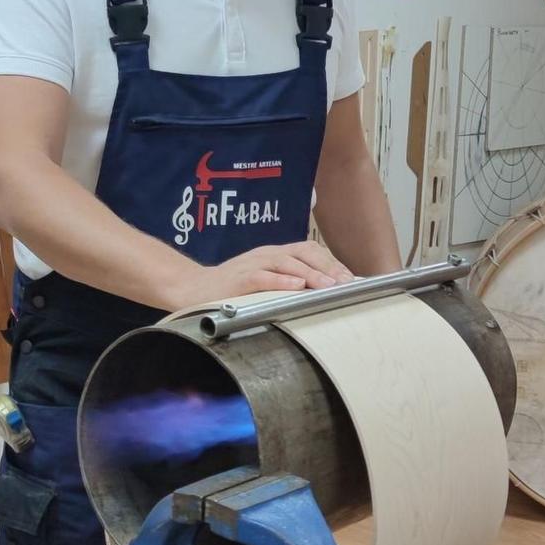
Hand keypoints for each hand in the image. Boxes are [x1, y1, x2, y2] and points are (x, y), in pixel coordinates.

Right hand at [165, 240, 354, 310]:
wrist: (192, 289)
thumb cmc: (231, 288)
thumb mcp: (264, 281)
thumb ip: (288, 282)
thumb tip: (320, 293)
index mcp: (275, 254)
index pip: (310, 251)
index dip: (332, 263)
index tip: (351, 278)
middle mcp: (267, 254)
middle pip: (304, 253)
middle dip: (328, 267)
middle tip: (347, 282)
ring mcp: (253, 264)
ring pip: (288, 263)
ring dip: (311, 274)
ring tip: (329, 285)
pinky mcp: (239, 279)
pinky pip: (263, 277)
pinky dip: (281, 280)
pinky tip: (297, 287)